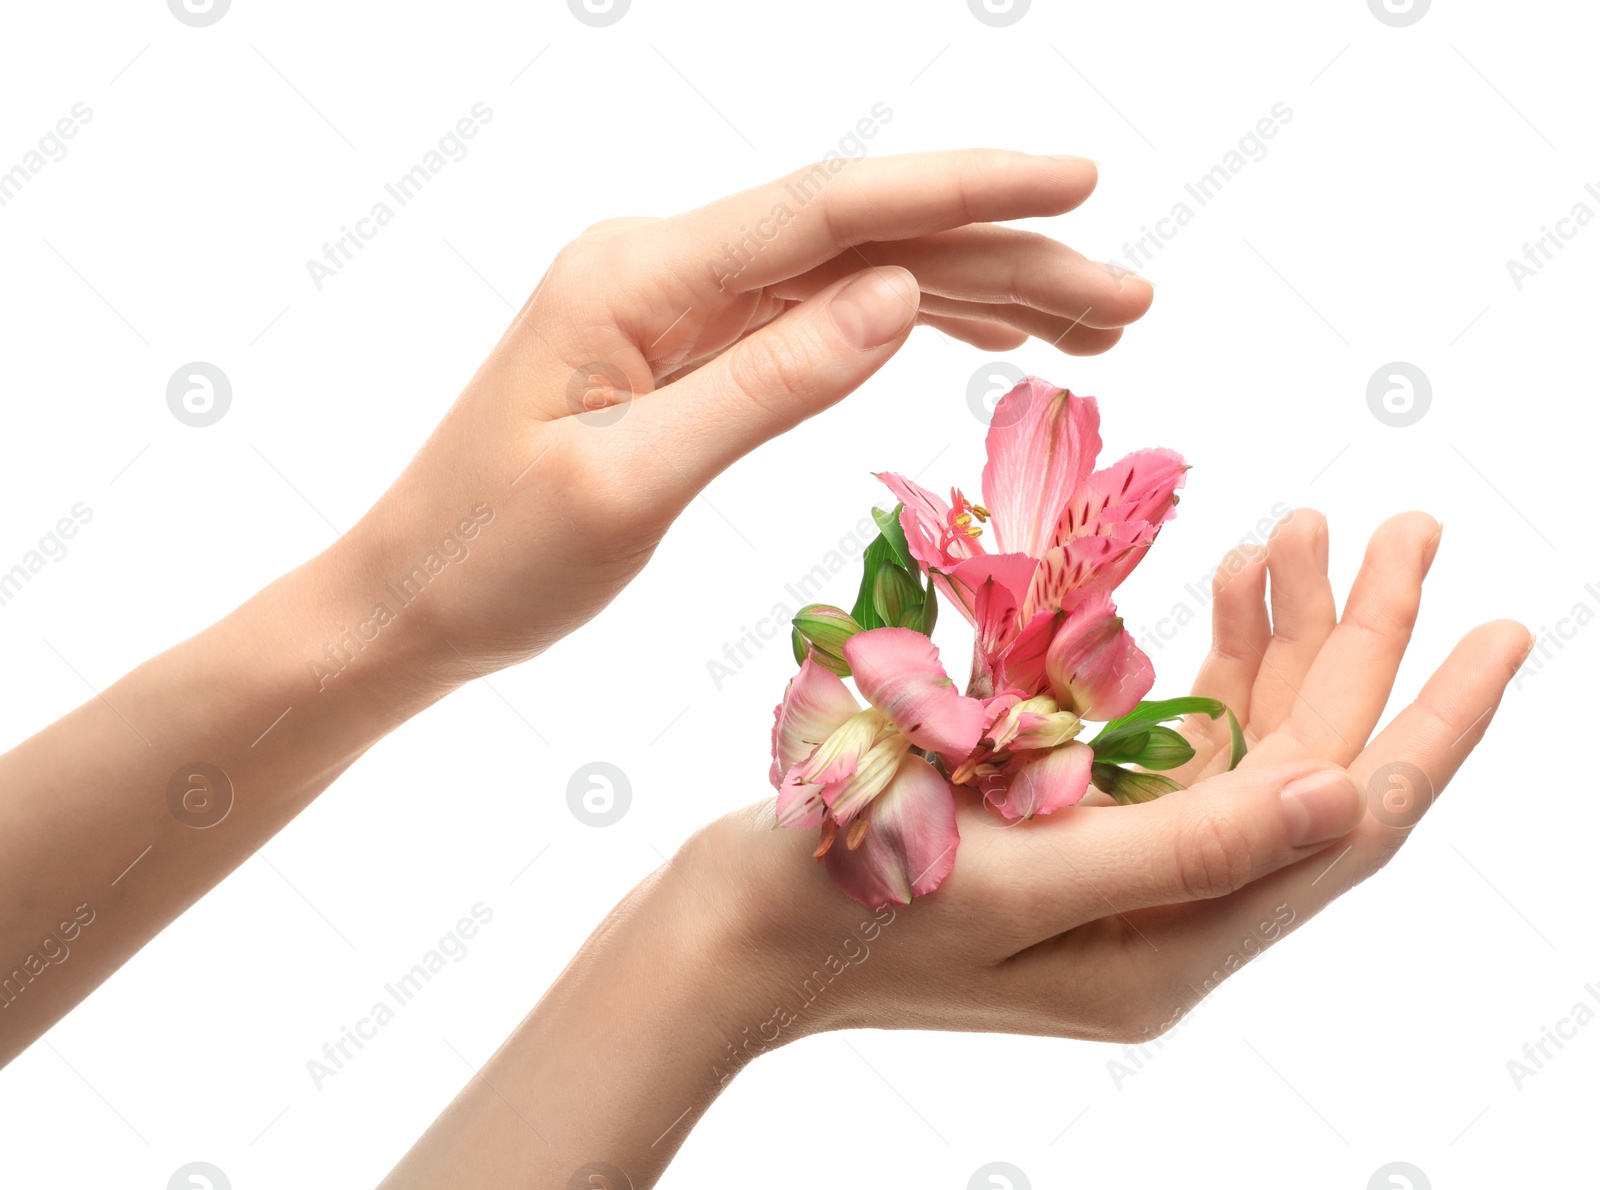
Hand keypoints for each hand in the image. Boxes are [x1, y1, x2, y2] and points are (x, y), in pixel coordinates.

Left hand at [345, 150, 1152, 677]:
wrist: (409, 599)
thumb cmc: (495, 559)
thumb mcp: (629, 482)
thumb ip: (763, 386)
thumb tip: (893, 297)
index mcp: (640, 279)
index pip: (829, 213)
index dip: (961, 194)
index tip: (1078, 188)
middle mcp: (662, 268)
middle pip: (861, 239)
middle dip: (1002, 258)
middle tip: (1132, 299)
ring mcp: (674, 307)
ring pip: (851, 276)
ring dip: (973, 294)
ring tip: (1091, 326)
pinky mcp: (683, 350)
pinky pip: (813, 318)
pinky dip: (903, 325)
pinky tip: (976, 337)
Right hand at [709, 510, 1526, 1039]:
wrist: (714, 935)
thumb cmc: (833, 903)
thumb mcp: (1010, 881)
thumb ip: (1180, 847)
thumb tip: (1347, 793)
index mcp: (1167, 944)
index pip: (1341, 825)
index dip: (1430, 725)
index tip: (1505, 624)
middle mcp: (1158, 913)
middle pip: (1298, 766)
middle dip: (1358, 643)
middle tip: (1408, 525)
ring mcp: (1108, 866)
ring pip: (1233, 739)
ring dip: (1275, 633)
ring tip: (1311, 526)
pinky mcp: (1055, 824)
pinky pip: (1157, 733)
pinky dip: (1190, 653)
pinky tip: (1214, 583)